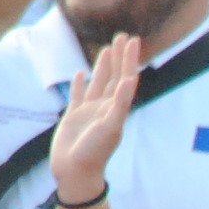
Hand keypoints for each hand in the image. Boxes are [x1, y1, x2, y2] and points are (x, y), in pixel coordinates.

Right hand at [51, 35, 140, 200]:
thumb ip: (120, 104)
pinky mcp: (74, 116)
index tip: (134, 40)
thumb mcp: (110, 127)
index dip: (130, 60)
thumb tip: (129, 80)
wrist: (75, 173)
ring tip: (107, 48)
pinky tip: (80, 73)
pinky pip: (78, 95)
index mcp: (117, 109)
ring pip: (98, 83)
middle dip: (119, 57)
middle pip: (114, 76)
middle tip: (122, 35)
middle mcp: (105, 108)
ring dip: (103, 66)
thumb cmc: (94, 152)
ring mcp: (89, 112)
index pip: (126, 79)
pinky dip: (80, 84)